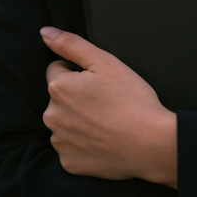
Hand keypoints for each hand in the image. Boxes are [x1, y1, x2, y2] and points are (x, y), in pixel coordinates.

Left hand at [41, 27, 177, 186]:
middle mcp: (52, 116)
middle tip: (105, 102)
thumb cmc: (131, 100)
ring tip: (106, 121)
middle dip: (76, 96)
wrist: (151, 144)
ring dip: (78, 120)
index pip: (57, 70)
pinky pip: (70, 147)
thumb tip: (45, 33)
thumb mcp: (105, 62)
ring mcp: (60, 142)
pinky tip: (103, 140)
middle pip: (59, 98)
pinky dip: (83, 144)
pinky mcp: (69, 163)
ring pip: (64, 122)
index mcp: (59, 88)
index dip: (79, 73)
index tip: (99, 82)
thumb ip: (72, 44)